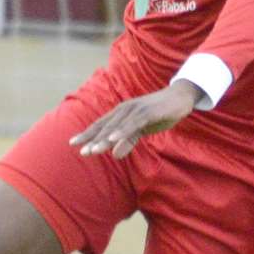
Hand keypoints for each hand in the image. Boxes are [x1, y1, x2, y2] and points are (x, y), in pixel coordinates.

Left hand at [70, 81, 201, 158]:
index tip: (73, 143)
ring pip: (116, 127)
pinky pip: (133, 124)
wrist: (180, 97)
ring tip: (93, 151)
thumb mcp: (143, 129)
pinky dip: (122, 132)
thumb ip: (129, 140)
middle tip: (81, 151)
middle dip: (92, 139)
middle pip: (105, 126)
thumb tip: (116, 155)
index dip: (88, 134)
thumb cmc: (159, 113)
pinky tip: (113, 140)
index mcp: (122, 113)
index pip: (101, 124)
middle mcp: (125, 109)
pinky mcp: (148, 113)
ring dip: (104, 139)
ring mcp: (136, 110)